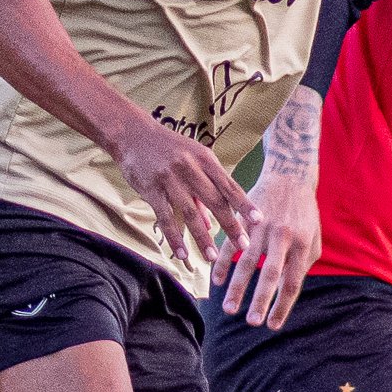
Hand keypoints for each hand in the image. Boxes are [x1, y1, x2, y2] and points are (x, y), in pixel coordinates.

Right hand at [112, 117, 256, 265]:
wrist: (133, 133)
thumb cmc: (168, 148)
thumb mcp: (192, 162)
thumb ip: (203, 191)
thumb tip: (210, 225)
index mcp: (205, 159)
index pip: (229, 186)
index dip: (245, 205)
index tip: (259, 221)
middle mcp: (190, 168)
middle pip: (215, 201)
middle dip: (231, 225)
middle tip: (243, 246)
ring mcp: (170, 179)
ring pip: (190, 213)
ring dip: (202, 238)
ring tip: (212, 257)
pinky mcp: (151, 189)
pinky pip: (165, 218)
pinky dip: (175, 237)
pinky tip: (182, 253)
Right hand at [214, 163, 321, 326]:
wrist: (290, 176)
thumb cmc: (304, 213)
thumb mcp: (312, 238)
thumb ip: (302, 264)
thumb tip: (287, 291)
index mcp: (301, 244)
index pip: (292, 282)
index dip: (282, 306)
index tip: (272, 325)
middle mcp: (282, 237)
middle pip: (270, 274)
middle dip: (260, 301)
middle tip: (251, 323)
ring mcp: (262, 227)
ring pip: (247, 262)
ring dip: (237, 287)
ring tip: (229, 308)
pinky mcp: (246, 219)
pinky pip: (232, 244)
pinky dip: (224, 264)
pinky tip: (217, 281)